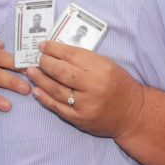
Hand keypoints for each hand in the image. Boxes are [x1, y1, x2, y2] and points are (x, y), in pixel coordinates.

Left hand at [27, 43, 145, 138]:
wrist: (132, 114)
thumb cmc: (120, 86)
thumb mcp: (108, 66)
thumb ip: (85, 60)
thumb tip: (58, 52)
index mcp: (102, 69)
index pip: (71, 55)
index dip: (54, 49)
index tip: (43, 45)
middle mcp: (93, 86)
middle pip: (61, 71)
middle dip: (45, 62)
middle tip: (37, 58)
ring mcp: (85, 105)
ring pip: (56, 89)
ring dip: (40, 79)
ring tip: (31, 71)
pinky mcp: (80, 119)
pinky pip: (57, 107)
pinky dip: (44, 98)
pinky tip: (36, 90)